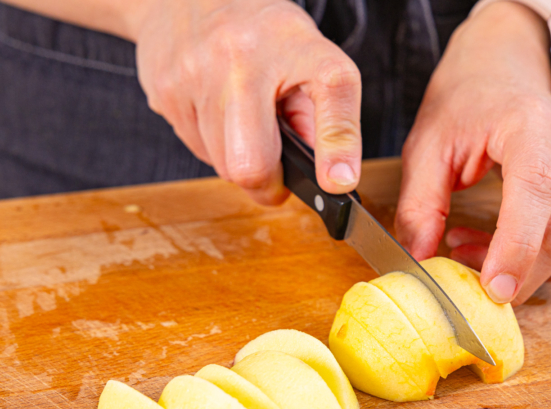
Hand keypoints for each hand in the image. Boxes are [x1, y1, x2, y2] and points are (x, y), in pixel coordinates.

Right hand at [131, 0, 361, 203]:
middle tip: (275, 173)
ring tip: (244, 120)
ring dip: (237, 159)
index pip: (331, 92)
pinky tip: (217, 111)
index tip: (337, 183)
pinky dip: (212, 144)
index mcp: (298, 44)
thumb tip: (331, 177)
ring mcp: (197, 71)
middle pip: (250, 164)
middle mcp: (245, 55)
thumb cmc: (262, 36)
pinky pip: (195, 148)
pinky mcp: (165, 89)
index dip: (337, 146)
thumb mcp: (309, 59)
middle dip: (266, 183)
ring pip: (221, 165)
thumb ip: (326, 119)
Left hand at [395, 1, 550, 305]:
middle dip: (514, 275)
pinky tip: (495, 242)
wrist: (501, 69)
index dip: (517, 248)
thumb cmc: (466, 101)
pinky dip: (533, 259)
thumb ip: (420, 204)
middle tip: (461, 274)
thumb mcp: (427, 147)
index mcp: (531, 126)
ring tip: (467, 247)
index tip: (492, 289)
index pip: (536, 193)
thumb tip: (419, 258)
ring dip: (521, 270)